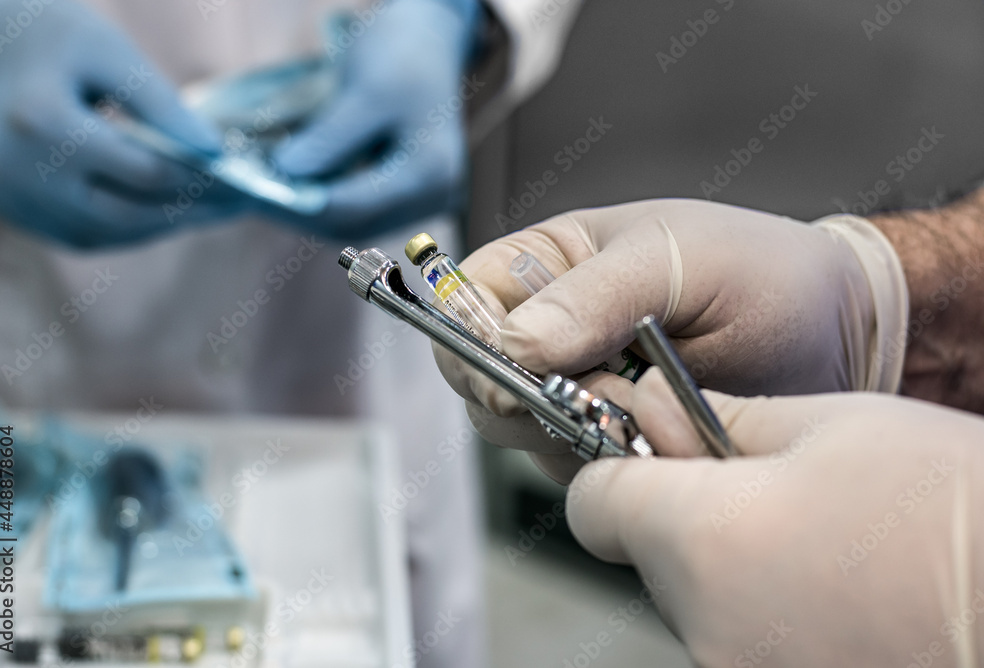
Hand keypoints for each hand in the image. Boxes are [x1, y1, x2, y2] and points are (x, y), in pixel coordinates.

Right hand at [0, 0, 243, 247]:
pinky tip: (165, 212)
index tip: (246, 179)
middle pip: (128, 215)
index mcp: (41, 123)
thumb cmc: (43, 30)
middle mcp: (19, 172)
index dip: (203, 181)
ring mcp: (8, 197)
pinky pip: (80, 234)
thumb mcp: (106, 50)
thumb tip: (214, 152)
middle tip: (240, 205)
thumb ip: (160, 102)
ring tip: (211, 211)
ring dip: (163, 227)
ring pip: (105, 235)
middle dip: (192, 213)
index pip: (146, 172)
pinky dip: (128, 229)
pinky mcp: (8, 207)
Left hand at [274, 0, 480, 237]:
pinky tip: (297, 186)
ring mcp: (424, 199)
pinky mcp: (409, 194)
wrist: (429, 39)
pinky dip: (328, 200)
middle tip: (254, 195)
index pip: (358, 205)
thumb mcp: (364, 91)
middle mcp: (434, 195)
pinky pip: (363, 210)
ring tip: (268, 192)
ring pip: (357, 223)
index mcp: (429, 172)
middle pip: (357, 223)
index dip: (304, 202)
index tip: (256, 190)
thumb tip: (285, 173)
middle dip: (303, 211)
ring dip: (312, 210)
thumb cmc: (400, 54)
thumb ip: (329, 138)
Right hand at [433, 199, 907, 477]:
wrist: (834, 338)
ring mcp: (573, 390)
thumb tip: (513, 343)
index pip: (462, 299)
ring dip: (565, 428)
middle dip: (518, 393)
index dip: (470, 335)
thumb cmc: (760, 273)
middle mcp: (549, 329)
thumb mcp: (677, 259)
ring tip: (641, 403)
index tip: (513, 363)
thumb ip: (594, 295)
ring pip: (515, 430)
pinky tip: (654, 434)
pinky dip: (600, 461)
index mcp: (549, 264)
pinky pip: (568, 467)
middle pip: (474, 375)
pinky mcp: (603, 442)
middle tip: (587, 391)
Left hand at [567, 376, 983, 666]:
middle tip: (755, 482)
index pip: (594, 504)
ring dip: (727, 564)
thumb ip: (720, 419)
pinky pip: (738, 640)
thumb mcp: (831, 426)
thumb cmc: (950, 508)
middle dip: (683, 513)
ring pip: (694, 600)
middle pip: (647, 554)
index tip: (649, 449)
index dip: (616, 466)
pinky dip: (763, 609)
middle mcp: (705, 625)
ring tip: (813, 537)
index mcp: (703, 539)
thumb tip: (657, 407)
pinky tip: (830, 585)